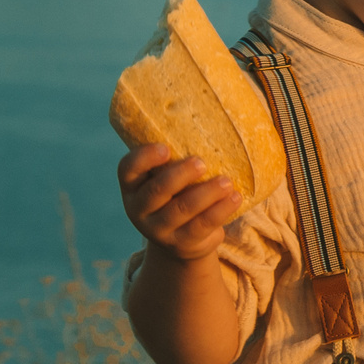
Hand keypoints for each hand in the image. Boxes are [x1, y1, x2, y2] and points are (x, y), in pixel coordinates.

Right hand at [118, 143, 242, 262]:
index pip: (128, 169)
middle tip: (201, 162)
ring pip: (182, 209)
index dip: (144, 158)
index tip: (165, 148)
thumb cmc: (175, 195)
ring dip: (206, 193)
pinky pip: (202, 225)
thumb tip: (209, 120)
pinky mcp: (182, 243)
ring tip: (226, 181)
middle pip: (156, 191)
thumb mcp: (166, 179)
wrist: (180, 240)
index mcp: (132, 187)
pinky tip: (235, 197)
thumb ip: (174, 159)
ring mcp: (159, 230)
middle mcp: (139, 209)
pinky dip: (220, 210)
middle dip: (180, 175)